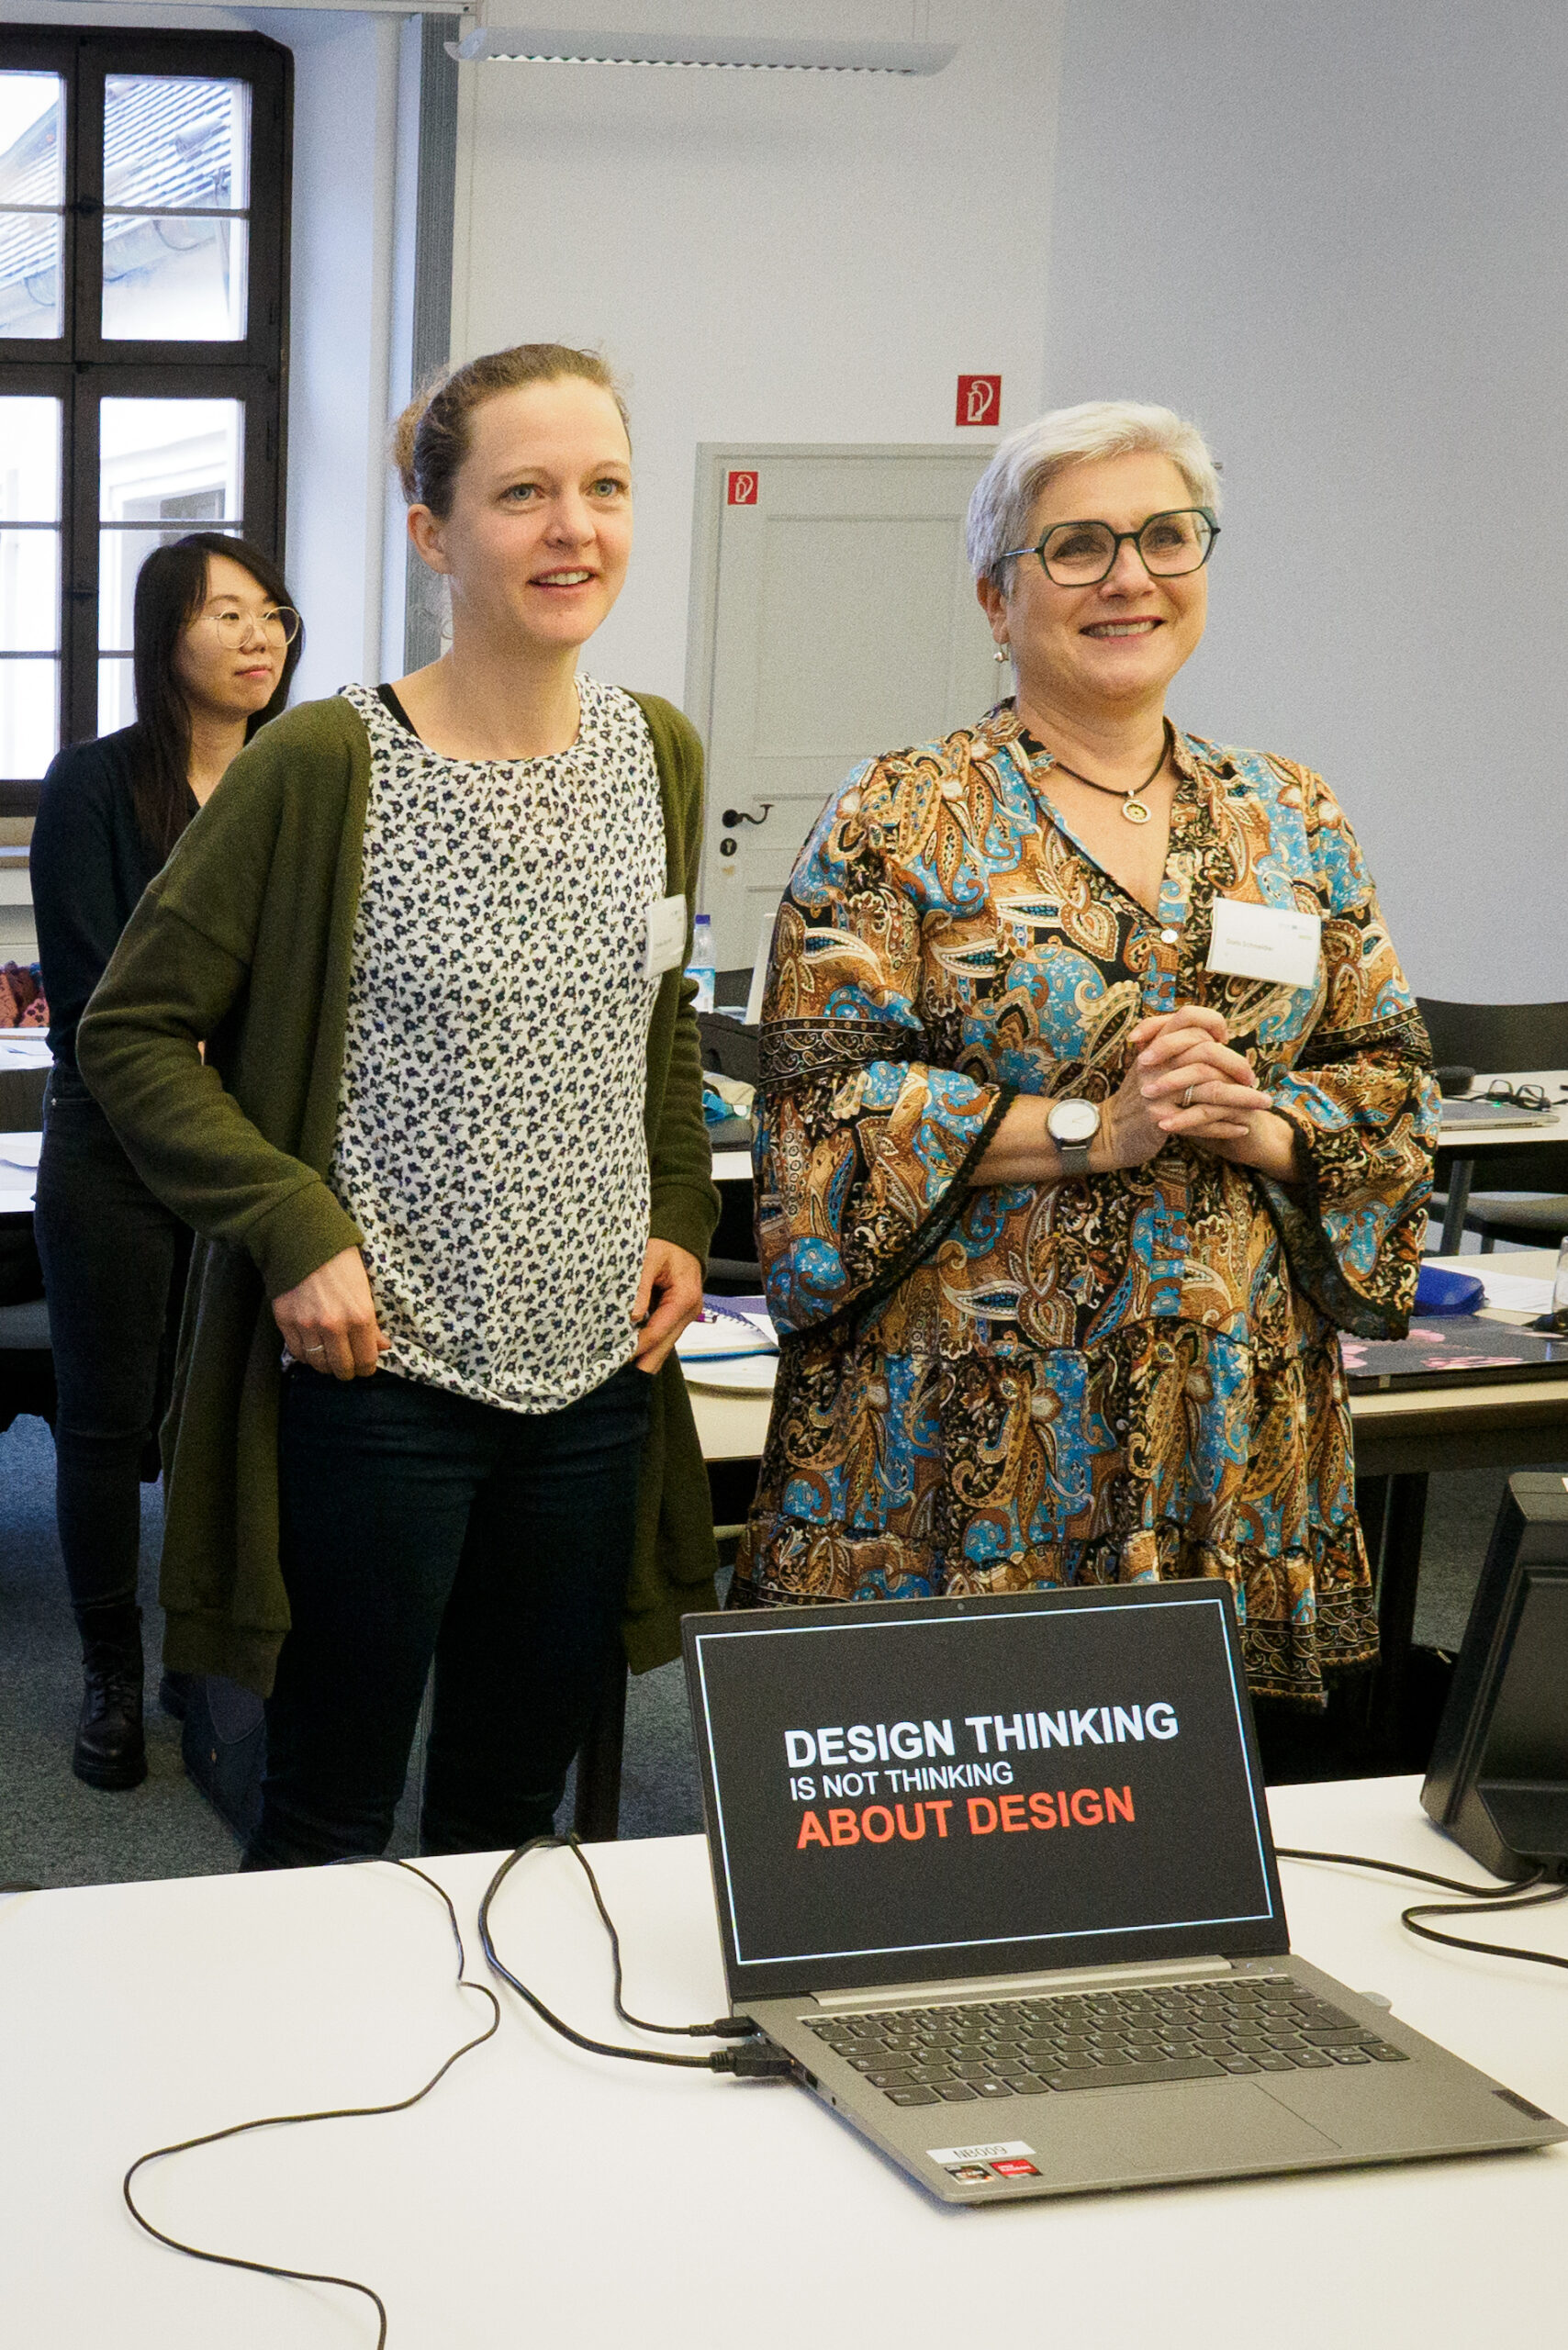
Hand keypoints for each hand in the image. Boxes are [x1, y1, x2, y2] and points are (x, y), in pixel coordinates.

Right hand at [272, 1247, 389, 1379]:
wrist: (303, 1240)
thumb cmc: (340, 1260)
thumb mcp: (365, 1287)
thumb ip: (372, 1321)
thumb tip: (382, 1346)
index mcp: (360, 1316)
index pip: (366, 1359)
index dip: (367, 1368)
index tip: (366, 1367)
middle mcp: (334, 1326)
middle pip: (342, 1367)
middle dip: (347, 1371)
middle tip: (348, 1368)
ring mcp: (308, 1326)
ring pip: (319, 1363)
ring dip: (326, 1365)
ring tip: (329, 1358)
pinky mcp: (286, 1322)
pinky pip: (298, 1352)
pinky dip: (306, 1355)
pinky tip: (312, 1348)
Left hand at [631, 1238, 704, 1372]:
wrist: (682, 1240)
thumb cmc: (666, 1245)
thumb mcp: (649, 1257)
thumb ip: (641, 1286)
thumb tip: (633, 1316)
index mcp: (684, 1297)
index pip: (659, 1331)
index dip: (638, 1346)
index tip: (619, 1356)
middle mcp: (690, 1311)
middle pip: (665, 1346)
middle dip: (644, 1361)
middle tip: (619, 1373)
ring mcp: (687, 1315)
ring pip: (666, 1344)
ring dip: (646, 1355)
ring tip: (622, 1366)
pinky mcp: (679, 1316)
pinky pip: (664, 1335)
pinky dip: (649, 1344)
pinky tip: (633, 1352)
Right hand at [1097, 1006, 1261, 1169]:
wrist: (1111, 1131)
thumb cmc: (1140, 1098)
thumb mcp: (1152, 1066)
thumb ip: (1177, 1049)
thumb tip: (1216, 1038)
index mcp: (1155, 1044)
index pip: (1189, 1017)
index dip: (1213, 1024)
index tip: (1226, 1040)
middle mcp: (1155, 1062)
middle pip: (1207, 1053)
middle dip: (1238, 1066)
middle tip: (1254, 1079)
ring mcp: (1156, 1089)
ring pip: (1211, 1089)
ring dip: (1242, 1098)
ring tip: (1263, 1104)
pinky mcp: (1158, 1117)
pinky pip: (1201, 1120)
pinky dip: (1225, 1126)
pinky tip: (1241, 1129)